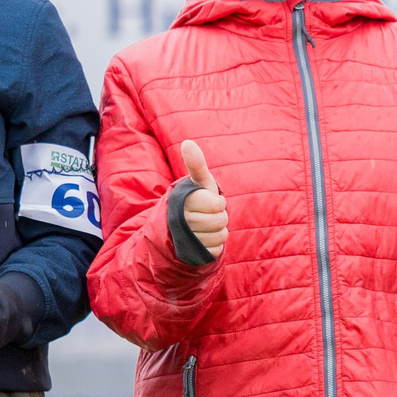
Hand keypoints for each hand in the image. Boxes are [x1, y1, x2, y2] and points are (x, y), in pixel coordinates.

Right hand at [179, 140, 227, 258]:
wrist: (176, 229)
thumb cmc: (194, 200)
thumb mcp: (197, 182)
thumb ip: (196, 164)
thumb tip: (188, 142)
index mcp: (183, 200)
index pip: (217, 205)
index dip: (217, 202)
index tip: (207, 201)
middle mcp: (181, 220)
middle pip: (220, 221)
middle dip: (219, 217)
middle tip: (206, 215)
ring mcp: (185, 239)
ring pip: (220, 236)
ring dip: (218, 232)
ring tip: (204, 227)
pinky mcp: (190, 254)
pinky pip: (215, 250)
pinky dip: (213, 246)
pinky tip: (203, 241)